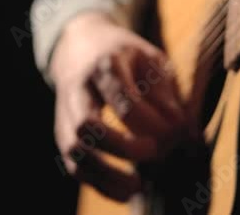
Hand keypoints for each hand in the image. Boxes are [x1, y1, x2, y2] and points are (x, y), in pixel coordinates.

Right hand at [49, 11, 188, 200]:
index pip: (124, 102)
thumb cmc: (123, 54)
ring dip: (106, 175)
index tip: (175, 131)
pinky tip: (124, 193)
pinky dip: (97, 184)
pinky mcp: (63, 133)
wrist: (78, 45)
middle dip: (123, 148)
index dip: (151, 124)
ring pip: (75, 151)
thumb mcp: (148, 58)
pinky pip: (74, 166)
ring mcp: (66, 114)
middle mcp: (78, 90)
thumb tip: (177, 126)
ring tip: (138, 186)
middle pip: (88, 126)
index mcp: (104, 66)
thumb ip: (162, 91)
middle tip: (155, 152)